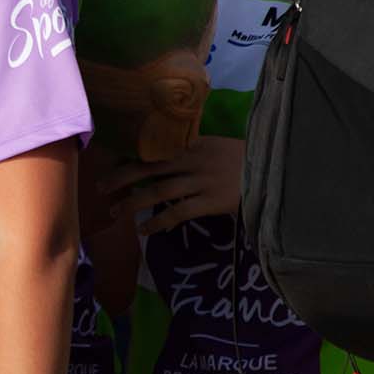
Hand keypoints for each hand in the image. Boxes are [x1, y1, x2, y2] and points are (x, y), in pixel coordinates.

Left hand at [100, 136, 244, 235]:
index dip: (127, 157)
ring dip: (133, 202)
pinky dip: (157, 221)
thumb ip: (188, 149)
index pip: (152, 149)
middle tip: (99, 188)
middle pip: (148, 168)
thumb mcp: (213, 146)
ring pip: (158, 191)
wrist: (274, 172)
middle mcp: (193, 160)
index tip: (106, 163)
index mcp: (191, 144)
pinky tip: (143, 229)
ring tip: (115, 211)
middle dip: (120, 178)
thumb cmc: (241, 160)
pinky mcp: (211, 201)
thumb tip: (156, 158)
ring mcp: (202, 181)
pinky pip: (178, 213)